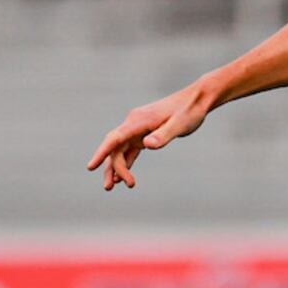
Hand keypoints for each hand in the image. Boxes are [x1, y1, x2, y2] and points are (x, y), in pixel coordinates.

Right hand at [87, 80, 215, 190]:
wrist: (197, 100)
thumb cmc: (189, 111)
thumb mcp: (179, 124)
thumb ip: (163, 135)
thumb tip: (146, 145)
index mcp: (138, 121)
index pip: (115, 138)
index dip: (101, 153)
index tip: (91, 167)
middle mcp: (133, 124)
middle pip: (116, 148)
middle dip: (114, 168)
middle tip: (123, 186)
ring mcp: (137, 129)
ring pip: (120, 150)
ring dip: (116, 168)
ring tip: (112, 187)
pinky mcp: (144, 134)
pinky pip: (129, 150)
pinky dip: (125, 163)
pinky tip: (122, 177)